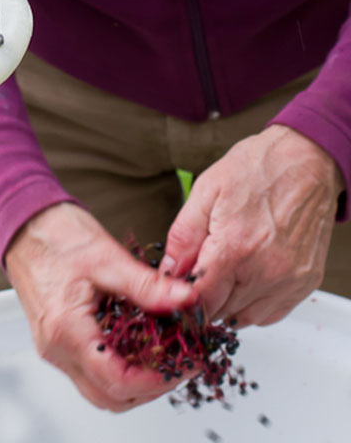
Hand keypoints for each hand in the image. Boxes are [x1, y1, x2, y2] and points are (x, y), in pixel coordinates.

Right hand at [6, 203, 195, 411]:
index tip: (184, 364)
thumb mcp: (108, 257)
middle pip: (108, 397)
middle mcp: (56, 346)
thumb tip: (186, 300)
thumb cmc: (55, 236)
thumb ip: (148, 285)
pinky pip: (89, 370)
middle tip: (178, 365)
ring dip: (133, 382)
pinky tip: (137, 346)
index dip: (157, 379)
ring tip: (162, 356)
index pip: (117, 380)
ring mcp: (53, 347)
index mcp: (67, 329)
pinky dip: (117, 369)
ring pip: (98, 389)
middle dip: (149, 388)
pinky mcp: (55, 341)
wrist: (24, 225)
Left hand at [160, 125, 342, 326]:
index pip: (199, 299)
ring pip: (243, 318)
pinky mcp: (305, 282)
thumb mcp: (205, 191)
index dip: (181, 298)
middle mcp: (266, 270)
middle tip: (197, 275)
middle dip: (201, 299)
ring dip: (226, 305)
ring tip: (222, 275)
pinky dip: (252, 306)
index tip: (175, 289)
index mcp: (235, 248)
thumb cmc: (258, 169)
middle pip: (219, 311)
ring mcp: (289, 280)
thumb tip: (169, 269)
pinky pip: (270, 314)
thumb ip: (183, 236)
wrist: (307, 159)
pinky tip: (244, 281)